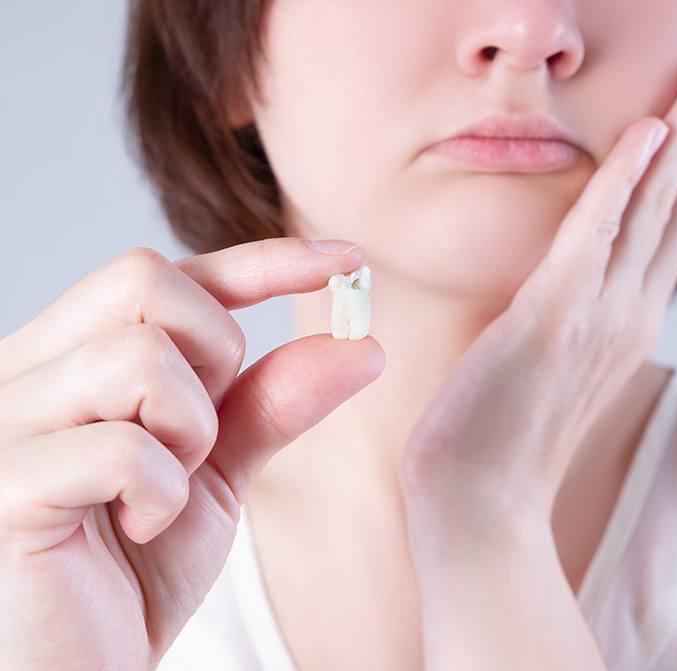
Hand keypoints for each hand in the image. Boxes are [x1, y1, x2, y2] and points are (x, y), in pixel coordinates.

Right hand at [0, 239, 383, 670]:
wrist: (75, 668)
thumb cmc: (133, 570)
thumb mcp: (217, 473)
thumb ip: (274, 404)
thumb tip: (361, 346)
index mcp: (74, 356)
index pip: (175, 275)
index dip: (264, 260)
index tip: (347, 260)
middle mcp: (27, 370)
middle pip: (147, 280)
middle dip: (213, 352)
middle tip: (199, 435)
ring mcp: (5, 423)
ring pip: (139, 358)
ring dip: (189, 433)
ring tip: (163, 494)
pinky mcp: (3, 486)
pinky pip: (123, 448)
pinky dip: (162, 493)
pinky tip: (137, 528)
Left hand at [399, 62, 676, 669]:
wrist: (480, 501)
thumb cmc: (502, 438)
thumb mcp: (550, 371)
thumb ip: (570, 324)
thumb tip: (569, 286)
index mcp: (622, 324)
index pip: (668, 231)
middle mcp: (625, 314)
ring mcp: (596, 317)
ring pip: (653, 211)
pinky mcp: (551, 319)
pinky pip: (593, 235)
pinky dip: (622, 183)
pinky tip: (646, 136)